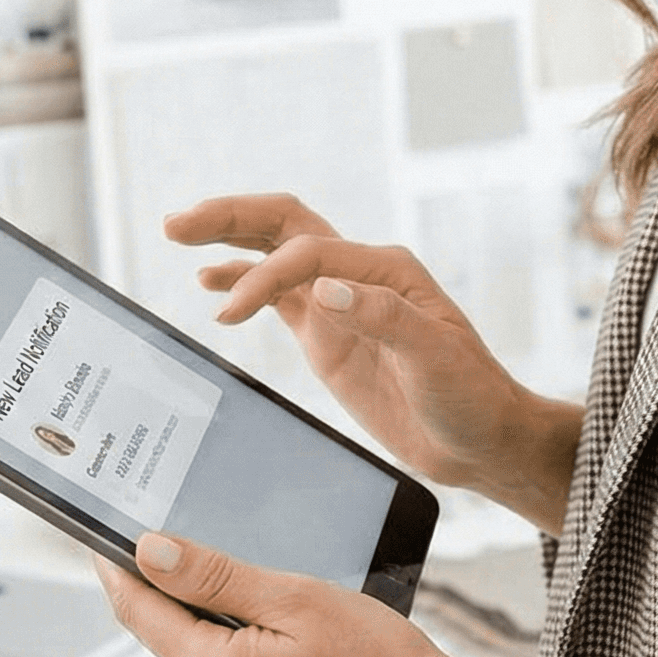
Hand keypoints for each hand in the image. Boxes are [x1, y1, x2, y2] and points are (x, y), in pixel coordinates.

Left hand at [97, 532, 480, 656]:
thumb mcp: (298, 600)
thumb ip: (215, 578)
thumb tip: (148, 553)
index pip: (142, 614)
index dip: (121, 571)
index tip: (104, 540)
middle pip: (179, 642)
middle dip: (200, 603)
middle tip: (252, 573)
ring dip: (232, 639)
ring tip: (298, 627)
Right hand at [164, 193, 578, 531]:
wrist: (481, 438)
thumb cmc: (469, 396)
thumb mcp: (436, 358)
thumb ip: (383, 318)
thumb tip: (325, 287)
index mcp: (386, 269)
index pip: (308, 252)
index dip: (264, 275)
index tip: (230, 314)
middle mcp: (359, 274)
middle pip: (286, 225)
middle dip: (232, 218)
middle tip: (177, 224)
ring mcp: (340, 303)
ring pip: (276, 252)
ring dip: (230, 240)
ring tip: (179, 234)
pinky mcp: (328, 335)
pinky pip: (277, 296)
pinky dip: (243, 282)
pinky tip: (210, 281)